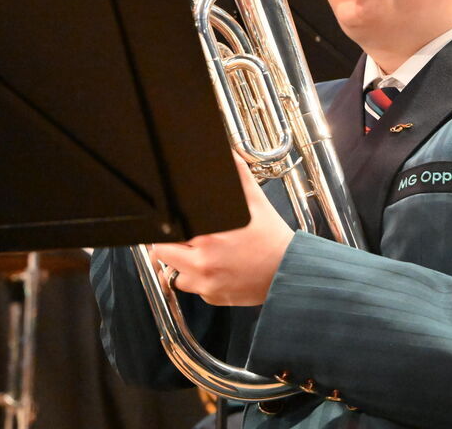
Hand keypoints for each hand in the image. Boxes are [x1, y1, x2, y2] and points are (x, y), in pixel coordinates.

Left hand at [152, 155, 293, 305]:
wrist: (289, 271)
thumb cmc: (273, 239)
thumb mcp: (256, 202)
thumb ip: (238, 176)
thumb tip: (228, 154)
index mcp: (209, 236)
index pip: (166, 233)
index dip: (164, 229)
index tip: (170, 228)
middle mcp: (203, 262)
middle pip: (161, 255)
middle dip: (166, 247)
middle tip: (178, 241)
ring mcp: (206, 283)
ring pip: (173, 275)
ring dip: (178, 266)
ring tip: (195, 256)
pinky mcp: (212, 297)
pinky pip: (192, 289)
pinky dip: (197, 280)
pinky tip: (212, 269)